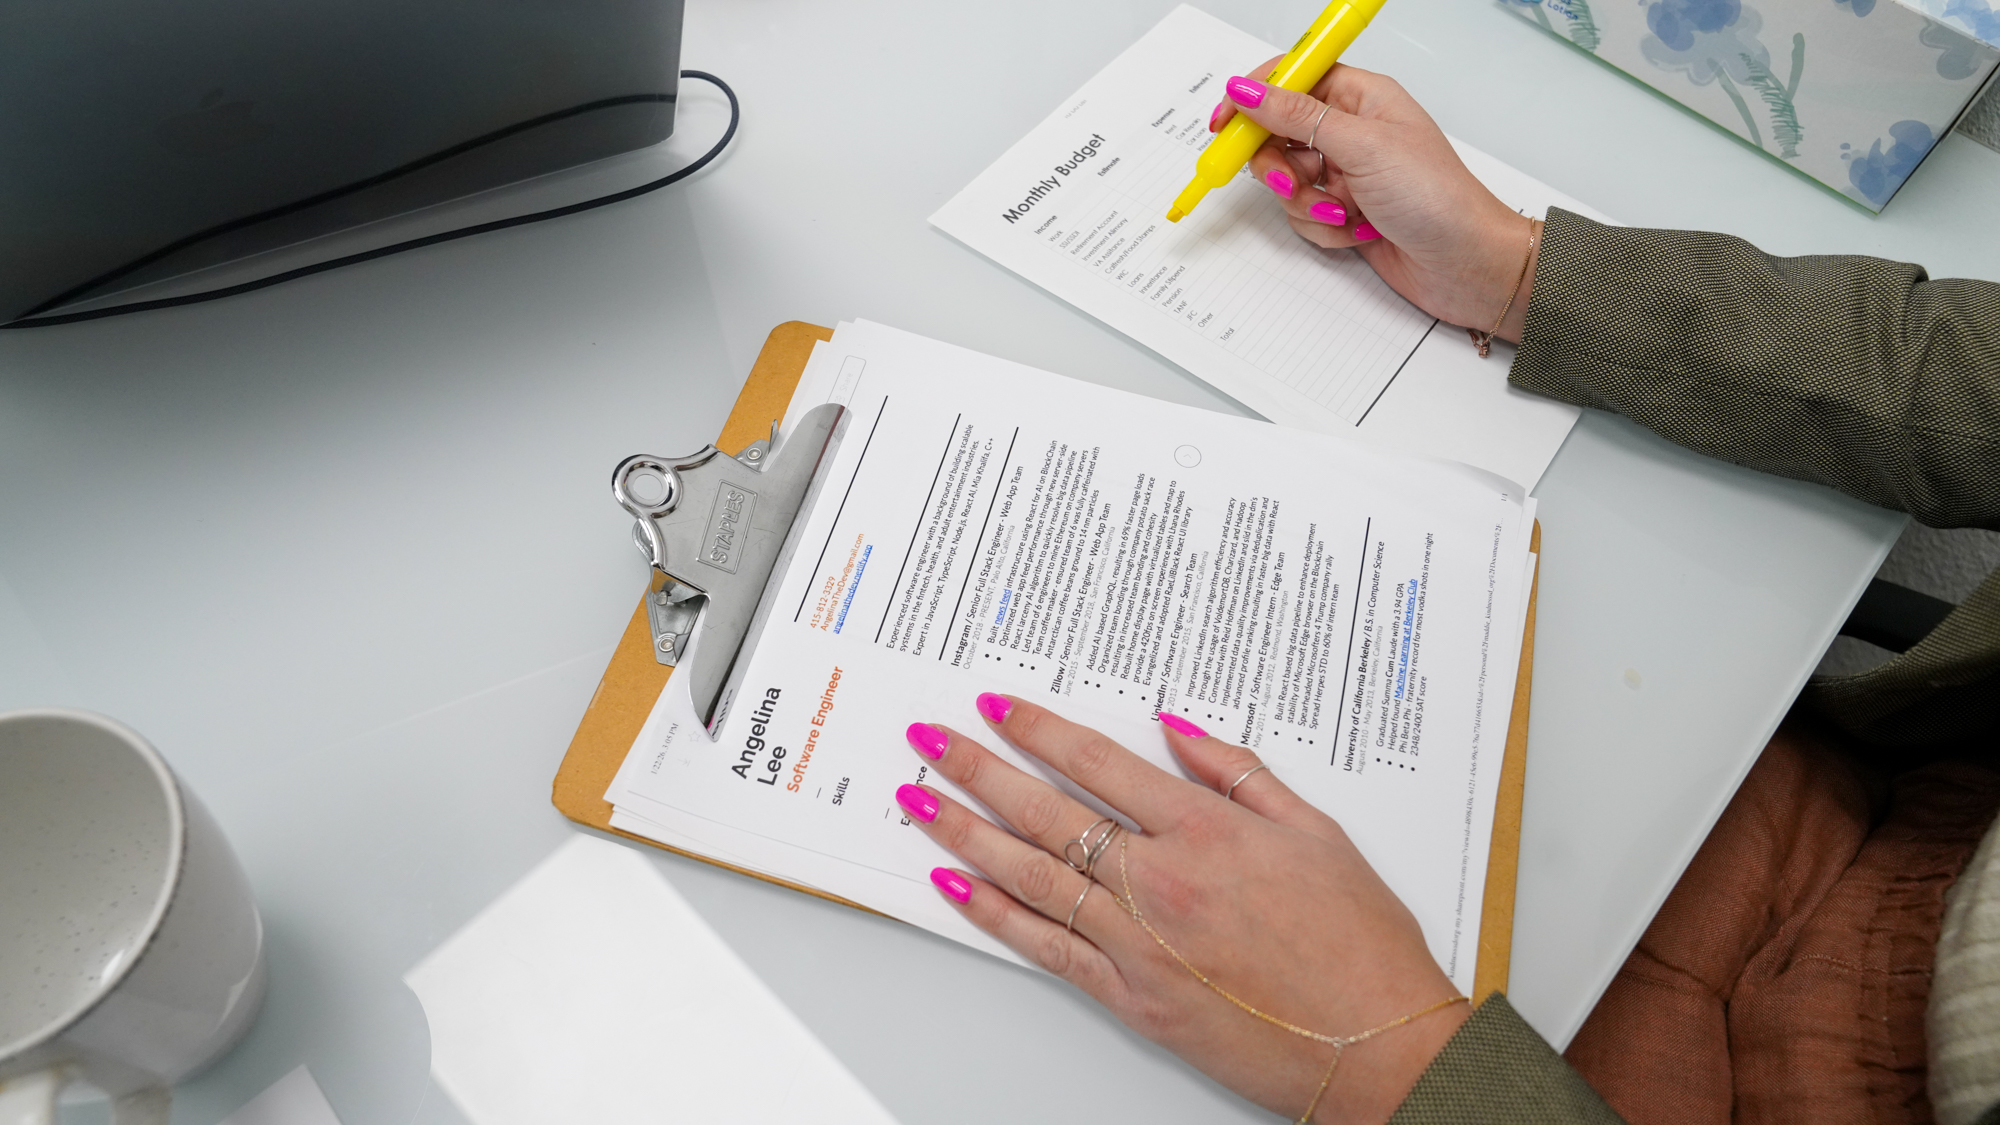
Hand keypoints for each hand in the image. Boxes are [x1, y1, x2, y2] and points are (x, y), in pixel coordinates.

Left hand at [898, 696, 1467, 1123]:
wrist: (1375, 1044)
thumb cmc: (1357, 942)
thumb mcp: (1315, 830)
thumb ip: (1237, 773)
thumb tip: (1173, 728)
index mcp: (1205, 831)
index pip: (1096, 763)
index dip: (1038, 730)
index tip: (1000, 707)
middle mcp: (1160, 882)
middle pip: (1046, 811)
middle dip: (977, 768)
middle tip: (930, 738)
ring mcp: (1138, 943)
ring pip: (1031, 875)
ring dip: (967, 833)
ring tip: (921, 800)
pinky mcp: (1131, 998)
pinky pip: (1047, 948)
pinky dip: (997, 914)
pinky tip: (960, 886)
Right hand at [1213, 63, 1538, 342]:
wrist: (1465, 265)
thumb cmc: (1437, 198)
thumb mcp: (1362, 146)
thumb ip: (1298, 116)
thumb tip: (1249, 90)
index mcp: (1362, 98)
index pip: (1293, 79)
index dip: (1255, 96)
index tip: (1225, 122)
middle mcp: (1351, 132)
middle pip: (1278, 133)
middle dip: (1278, 165)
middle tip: (1292, 182)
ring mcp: (1346, 173)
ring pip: (1286, 179)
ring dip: (1306, 203)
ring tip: (1342, 213)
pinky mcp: (1342, 211)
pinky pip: (1302, 214)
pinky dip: (1322, 228)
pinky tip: (1357, 231)